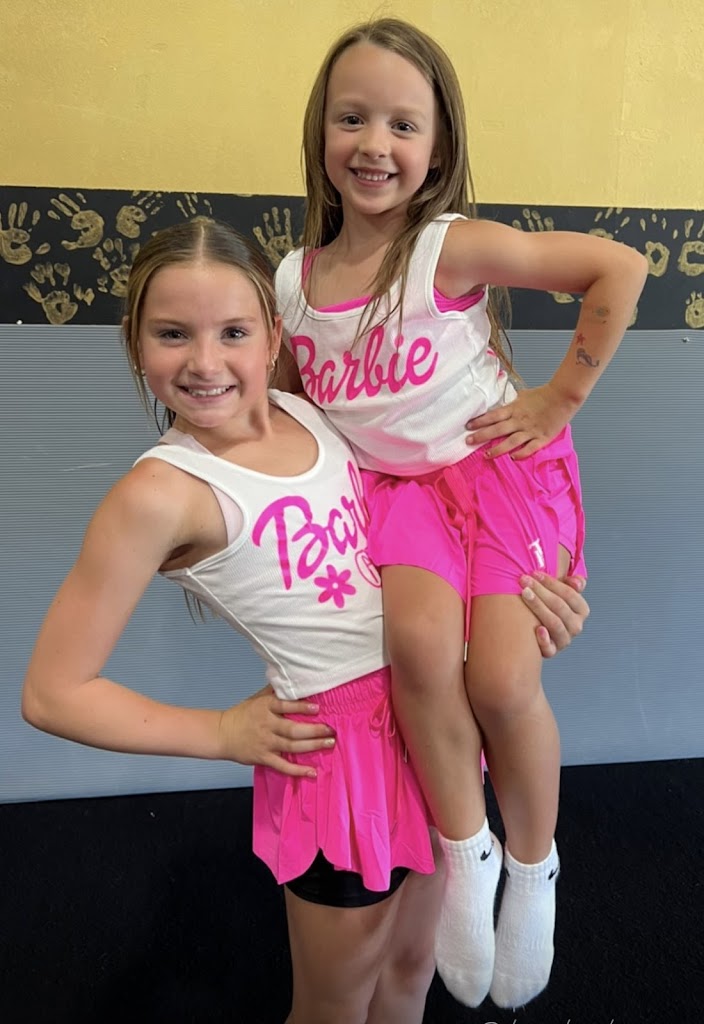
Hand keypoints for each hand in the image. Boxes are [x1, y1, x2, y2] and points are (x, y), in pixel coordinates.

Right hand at [217, 685, 334, 776]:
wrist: (222, 734)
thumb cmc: (242, 714)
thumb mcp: (257, 698)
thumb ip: (275, 690)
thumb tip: (292, 678)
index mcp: (265, 707)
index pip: (285, 706)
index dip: (302, 707)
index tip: (318, 708)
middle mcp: (267, 725)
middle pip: (293, 729)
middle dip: (314, 730)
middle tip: (331, 730)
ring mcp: (265, 743)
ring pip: (292, 746)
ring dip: (312, 746)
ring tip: (329, 743)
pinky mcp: (263, 758)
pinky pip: (283, 766)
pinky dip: (297, 770)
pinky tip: (312, 772)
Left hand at [466, 384, 577, 459]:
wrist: (564, 396)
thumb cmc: (543, 395)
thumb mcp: (522, 395)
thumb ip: (510, 402)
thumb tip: (498, 404)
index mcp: (515, 409)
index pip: (493, 415)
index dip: (480, 420)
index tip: (468, 426)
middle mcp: (520, 420)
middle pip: (498, 429)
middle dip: (482, 435)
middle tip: (468, 441)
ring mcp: (531, 430)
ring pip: (511, 441)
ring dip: (498, 449)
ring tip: (486, 455)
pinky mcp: (542, 438)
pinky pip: (530, 448)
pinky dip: (522, 453)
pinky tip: (512, 458)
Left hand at [520, 572, 588, 657]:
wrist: (537, 629)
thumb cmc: (549, 605)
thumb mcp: (561, 592)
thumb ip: (572, 583)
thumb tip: (576, 582)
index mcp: (581, 610)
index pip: (570, 594)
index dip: (552, 583)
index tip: (534, 573)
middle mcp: (576, 626)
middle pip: (559, 606)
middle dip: (541, 590)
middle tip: (524, 580)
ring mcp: (564, 639)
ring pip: (554, 623)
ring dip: (539, 607)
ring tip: (525, 594)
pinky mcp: (552, 651)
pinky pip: (550, 649)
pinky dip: (544, 640)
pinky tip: (537, 629)